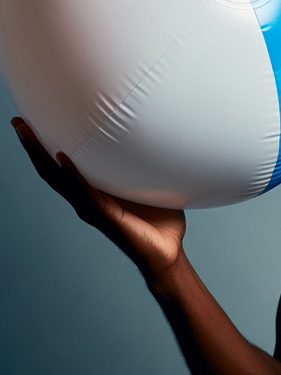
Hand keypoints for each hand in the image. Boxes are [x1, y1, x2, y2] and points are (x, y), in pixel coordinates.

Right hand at [11, 117, 185, 278]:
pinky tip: (62, 159)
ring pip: (59, 179)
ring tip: (28, 133)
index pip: (63, 167)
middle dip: (33, 146)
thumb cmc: (160, 221)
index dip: (48, 147)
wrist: (168, 253)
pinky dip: (73, 175)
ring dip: (42, 155)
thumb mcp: (150, 187)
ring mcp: (92, 208)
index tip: (33, 123)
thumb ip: (145, 168)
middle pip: (51, 170)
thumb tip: (155, 139)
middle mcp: (86, 200)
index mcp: (94, 192)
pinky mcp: (106, 216)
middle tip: (17, 121)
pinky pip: (86, 193)